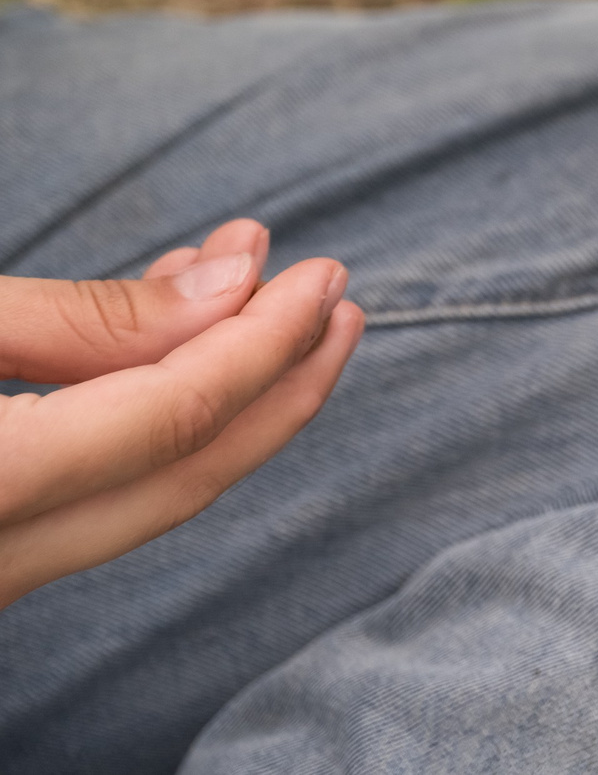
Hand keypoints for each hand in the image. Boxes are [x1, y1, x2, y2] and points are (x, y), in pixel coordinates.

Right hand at [0, 219, 363, 608]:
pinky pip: (86, 506)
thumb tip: (230, 289)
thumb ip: (78, 317)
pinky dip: (142, 430)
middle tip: (333, 298)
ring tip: (255, 300)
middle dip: (275, 384)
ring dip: (214, 400)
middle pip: (178, 480)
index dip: (263, 343)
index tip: (324, 278)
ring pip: (134, 502)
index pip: (172, 421)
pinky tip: (157, 356)